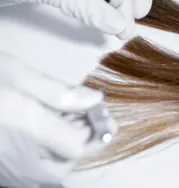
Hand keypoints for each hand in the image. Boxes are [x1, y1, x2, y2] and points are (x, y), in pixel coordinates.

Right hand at [0, 51, 116, 187]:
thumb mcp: (21, 75)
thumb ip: (60, 92)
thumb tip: (95, 99)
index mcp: (26, 131)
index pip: (79, 146)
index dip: (97, 129)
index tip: (98, 111)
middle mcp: (19, 159)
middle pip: (69, 162)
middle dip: (82, 138)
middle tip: (80, 112)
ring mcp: (9, 169)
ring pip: (53, 171)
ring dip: (66, 148)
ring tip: (59, 120)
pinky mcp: (3, 171)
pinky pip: (35, 173)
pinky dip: (48, 156)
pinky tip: (42, 132)